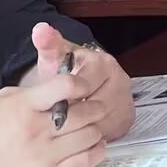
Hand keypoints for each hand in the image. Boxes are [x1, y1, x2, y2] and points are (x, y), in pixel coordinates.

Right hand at [0, 70, 113, 166]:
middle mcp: (36, 131)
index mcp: (24, 107)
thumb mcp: (2, 101)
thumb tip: (64, 86)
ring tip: (89, 127)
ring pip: (90, 136)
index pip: (67, 85)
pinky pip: (85, 162)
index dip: (81, 83)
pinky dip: (95, 151)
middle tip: (92, 106)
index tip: (82, 87)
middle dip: (94, 105)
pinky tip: (92, 145)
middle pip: (86, 112)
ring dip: (95, 128)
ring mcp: (43, 157)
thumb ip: (35, 92)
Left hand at [17, 24, 132, 144]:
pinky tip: (75, 132)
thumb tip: (40, 29)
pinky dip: (87, 136)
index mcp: (103, 64)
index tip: (52, 101)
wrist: (86, 84)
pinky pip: (104, 134)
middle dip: (71, 114)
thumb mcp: (57, 58)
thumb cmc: (69, 72)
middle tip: (55, 116)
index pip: (81, 86)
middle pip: (90, 106)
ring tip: (64, 123)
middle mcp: (119, 81)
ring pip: (97, 123)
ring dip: (78, 128)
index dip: (63, 97)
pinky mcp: (125, 119)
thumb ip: (48, 44)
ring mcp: (124, 101)